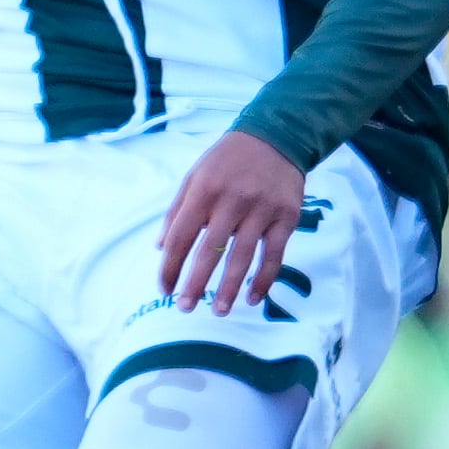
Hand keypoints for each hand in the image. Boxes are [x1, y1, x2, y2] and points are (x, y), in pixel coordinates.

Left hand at [160, 131, 308, 314]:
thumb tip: (161, 249)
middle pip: (209, 250)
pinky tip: (252, 298)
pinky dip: (264, 280)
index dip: (170, 266)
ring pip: (242, 257)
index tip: (164, 289)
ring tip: (219, 311)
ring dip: (229, 289)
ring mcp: (262, 210)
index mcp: (204, 190)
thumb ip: (177, 211)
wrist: (276, 137)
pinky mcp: (287, 217)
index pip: (181, 236)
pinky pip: (274, 255)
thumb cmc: (227, 161)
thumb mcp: (195, 176)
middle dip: (195, 284)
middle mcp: (232, 200)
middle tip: (185, 308)